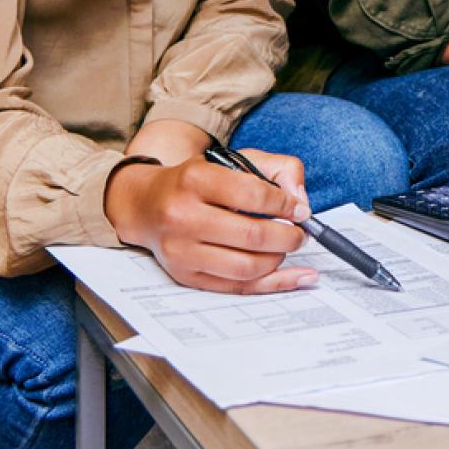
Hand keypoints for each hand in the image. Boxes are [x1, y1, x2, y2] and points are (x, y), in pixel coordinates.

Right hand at [105, 149, 316, 293]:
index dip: (286, 205)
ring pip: (247, 266)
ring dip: (278, 259)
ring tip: (285, 247)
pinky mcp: (185, 275)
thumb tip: (300, 202)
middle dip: (288, 236)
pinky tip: (295, 276)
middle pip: (252, 235)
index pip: (253, 195)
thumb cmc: (198, 182)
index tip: (300, 210)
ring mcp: (181, 250)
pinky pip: (237, 287)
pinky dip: (272, 283)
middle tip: (299, 233)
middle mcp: (183, 215)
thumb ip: (278, 169)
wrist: (147, 205)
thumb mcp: (235, 161)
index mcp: (195, 179)